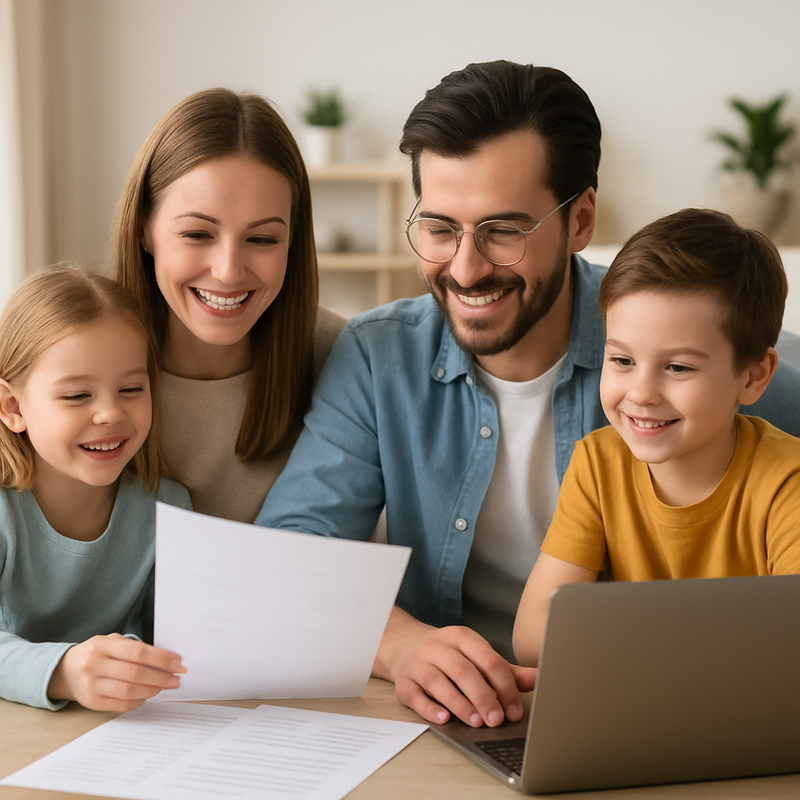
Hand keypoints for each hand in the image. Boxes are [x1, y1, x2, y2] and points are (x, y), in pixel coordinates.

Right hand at [47, 633, 186, 711]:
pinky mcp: (91, 702)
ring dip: (152, 690)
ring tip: (165, 686)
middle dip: (161, 677)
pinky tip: (148, 694)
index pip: (137, 652)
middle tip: (176, 678)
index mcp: (102, 645)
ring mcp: (91, 685)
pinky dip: (138, 700)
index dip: (161, 658)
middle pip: (135, 673)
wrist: (64, 671)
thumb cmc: (97, 653)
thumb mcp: (112, 642)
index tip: (178, 663)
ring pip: (128, 691)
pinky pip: (120, 704)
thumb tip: (166, 660)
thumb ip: (135, 648)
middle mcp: (94, 665)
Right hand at [374, 607, 535, 726]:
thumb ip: (506, 670)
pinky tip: (444, 718)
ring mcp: (418, 663)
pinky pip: (415, 695)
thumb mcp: (476, 655)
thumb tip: (539, 678)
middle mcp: (438, 647)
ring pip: (438, 681)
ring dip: (458, 703)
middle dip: (483, 696)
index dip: (504, 686)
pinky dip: (429, 708)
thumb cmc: (448, 654)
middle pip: (463, 670)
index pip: (488, 660)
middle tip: (497, 719)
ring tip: (475, 721)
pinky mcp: (404, 682)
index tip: (515, 710)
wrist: (405, 646)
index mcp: (462, 638)